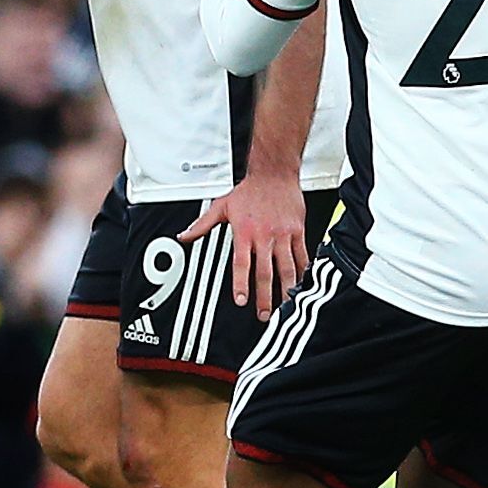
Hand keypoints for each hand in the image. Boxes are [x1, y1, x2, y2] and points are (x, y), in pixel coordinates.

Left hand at [182, 168, 307, 318]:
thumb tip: (184, 236)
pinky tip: (302, 284)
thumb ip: (201, 225)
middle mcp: (264, 236)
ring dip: (286, 289)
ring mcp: (283, 235)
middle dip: (265, 297)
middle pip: (266, 272)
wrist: (274, 173)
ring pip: (287, 268)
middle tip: (264, 314)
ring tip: (286, 306)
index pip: (241, 264)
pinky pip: (302, 256)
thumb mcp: (220, 206)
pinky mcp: (298, 232)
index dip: (241, 284)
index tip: (241, 300)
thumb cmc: (249, 190)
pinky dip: (303, 272)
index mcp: (244, 232)